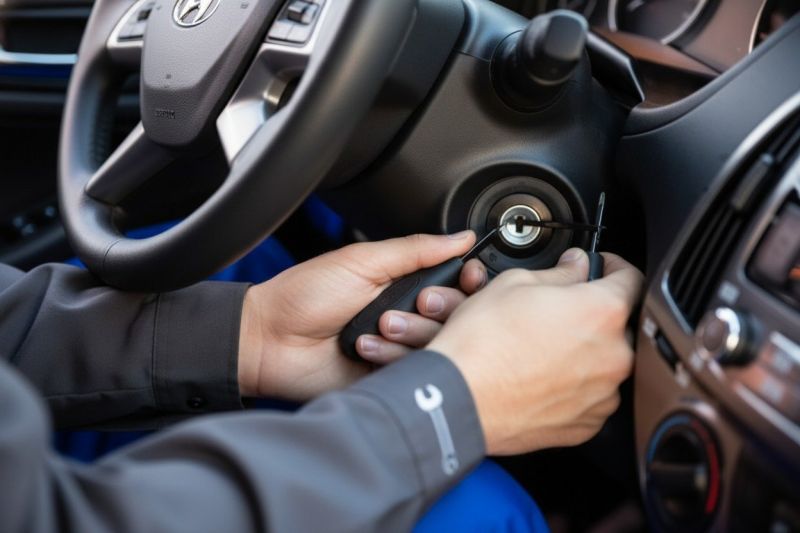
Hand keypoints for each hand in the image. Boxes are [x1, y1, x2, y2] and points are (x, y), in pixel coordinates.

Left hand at [238, 232, 487, 399]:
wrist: (271, 340)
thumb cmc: (305, 296)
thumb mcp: (363, 262)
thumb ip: (416, 250)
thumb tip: (462, 237)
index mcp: (403, 283)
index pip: (455, 284)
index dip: (467, 282)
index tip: (467, 279)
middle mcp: (407, 315)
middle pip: (456, 316)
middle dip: (438, 307)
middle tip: (416, 302)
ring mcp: (399, 347)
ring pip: (439, 345)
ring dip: (410, 333)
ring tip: (377, 327)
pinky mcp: (390, 376)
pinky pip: (415, 371)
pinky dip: (393, 358)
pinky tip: (365, 350)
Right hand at [427, 248, 643, 455]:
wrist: (459, 398)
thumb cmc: (481, 344)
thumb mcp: (514, 284)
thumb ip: (559, 272)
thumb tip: (575, 266)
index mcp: (602, 312)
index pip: (632, 279)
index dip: (614, 267)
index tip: (602, 269)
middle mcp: (613, 356)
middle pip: (616, 324)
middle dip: (590, 314)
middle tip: (555, 313)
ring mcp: (602, 394)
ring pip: (603, 362)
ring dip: (582, 352)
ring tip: (541, 348)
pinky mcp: (587, 424)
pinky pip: (590, 396)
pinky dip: (572, 385)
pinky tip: (540, 376)